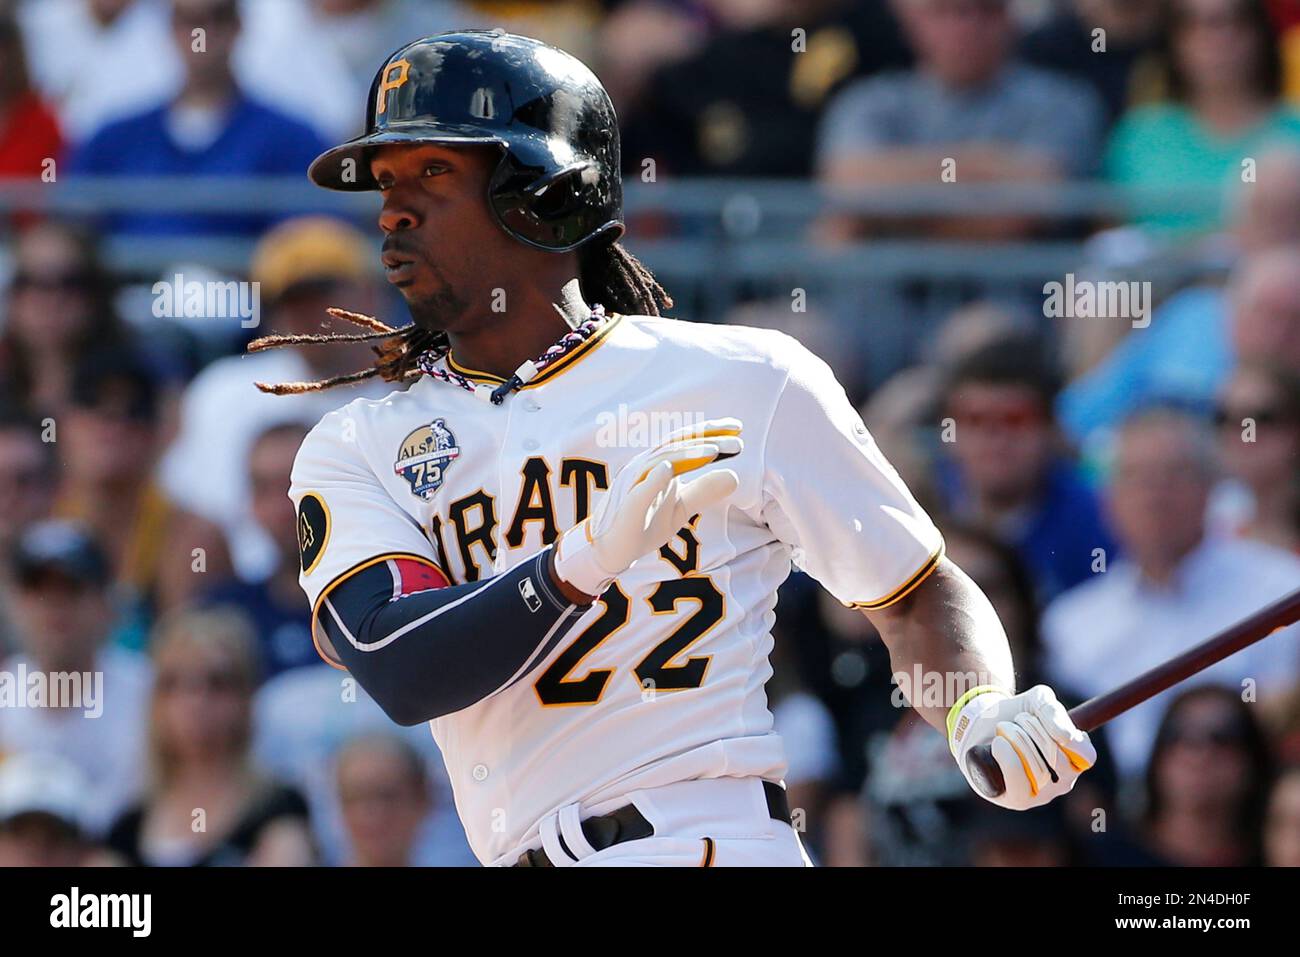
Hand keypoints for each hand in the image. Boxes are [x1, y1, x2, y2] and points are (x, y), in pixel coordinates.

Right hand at [551, 418, 741, 597]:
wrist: (614, 550)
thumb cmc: (645, 523)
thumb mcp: (681, 508)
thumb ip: (704, 492)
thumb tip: (735, 476)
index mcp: (659, 465)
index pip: (687, 443)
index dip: (710, 432)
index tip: (738, 428)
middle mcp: (646, 468)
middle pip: (677, 445)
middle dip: (706, 439)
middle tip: (737, 440)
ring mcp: (634, 485)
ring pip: (660, 461)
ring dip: (686, 454)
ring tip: (713, 451)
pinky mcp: (626, 507)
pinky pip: (639, 490)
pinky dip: (653, 478)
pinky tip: (668, 469)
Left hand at [948, 684, 1094, 810]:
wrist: (980, 725)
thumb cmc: (1014, 715)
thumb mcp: (1036, 701)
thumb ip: (1053, 709)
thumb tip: (1066, 735)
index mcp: (1073, 760)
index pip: (1086, 756)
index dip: (1068, 737)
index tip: (1045, 717)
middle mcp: (1061, 782)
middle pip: (1059, 760)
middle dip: (1035, 730)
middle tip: (1019, 719)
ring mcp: (1041, 794)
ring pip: (1040, 771)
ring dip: (1018, 739)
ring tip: (1004, 728)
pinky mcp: (1017, 801)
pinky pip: (1019, 782)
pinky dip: (1007, 756)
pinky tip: (998, 744)